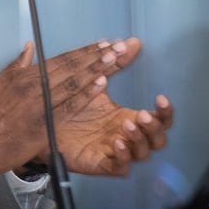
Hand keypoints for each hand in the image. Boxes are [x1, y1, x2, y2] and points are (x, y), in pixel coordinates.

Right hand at [0, 40, 137, 180]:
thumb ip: (15, 66)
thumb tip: (29, 48)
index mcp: (22, 76)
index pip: (59, 60)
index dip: (83, 51)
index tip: (102, 44)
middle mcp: (32, 86)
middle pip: (70, 67)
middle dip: (95, 56)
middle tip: (117, 46)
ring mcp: (39, 105)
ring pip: (72, 83)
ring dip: (95, 69)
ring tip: (114, 58)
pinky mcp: (44, 124)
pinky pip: (69, 106)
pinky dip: (86, 94)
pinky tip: (101, 84)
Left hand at [49, 38, 173, 175]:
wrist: (43, 122)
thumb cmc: (70, 104)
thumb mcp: (94, 81)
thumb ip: (114, 63)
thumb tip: (133, 41)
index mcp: (128, 117)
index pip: (160, 120)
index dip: (166, 112)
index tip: (161, 97)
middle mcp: (127, 136)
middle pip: (157, 139)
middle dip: (155, 128)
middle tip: (144, 115)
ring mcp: (116, 151)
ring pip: (142, 153)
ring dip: (139, 139)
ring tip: (127, 124)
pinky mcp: (102, 164)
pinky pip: (121, 167)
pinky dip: (123, 157)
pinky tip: (116, 143)